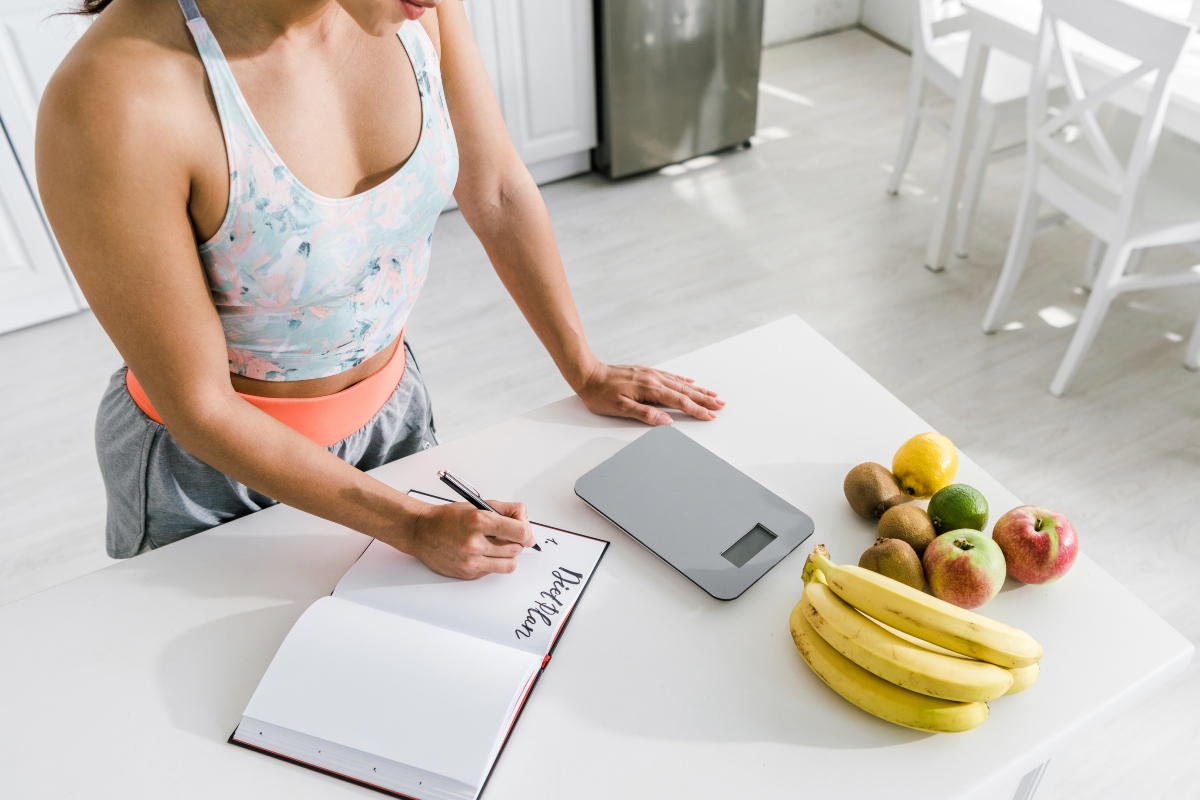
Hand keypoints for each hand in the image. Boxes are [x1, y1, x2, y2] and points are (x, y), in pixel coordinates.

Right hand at [404, 499, 534, 578]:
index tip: (526, 532)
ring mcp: (470, 561)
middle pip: (516, 548)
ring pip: (509, 564)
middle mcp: (474, 542)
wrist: (420, 532)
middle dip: (517, 542)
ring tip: (498, 546)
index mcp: (478, 520)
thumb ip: (506, 511)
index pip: (519, 531)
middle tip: (509, 535)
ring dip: (508, 555)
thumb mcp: (478, 505)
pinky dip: (493, 562)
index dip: (527, 531)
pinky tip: (483, 552)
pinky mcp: (468, 574)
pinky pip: (493, 571)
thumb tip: (526, 523)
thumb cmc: (448, 517)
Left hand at [575, 362, 724, 425]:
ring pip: (680, 383)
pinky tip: (690, 381)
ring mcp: (650, 374)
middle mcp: (653, 379)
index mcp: (649, 389)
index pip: (679, 402)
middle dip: (704, 399)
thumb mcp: (620, 408)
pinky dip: (682, 380)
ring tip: (712, 394)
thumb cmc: (600, 393)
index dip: (696, 410)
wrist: (587, 373)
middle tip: (721, 405)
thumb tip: (666, 421)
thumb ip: (644, 414)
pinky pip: (670, 376)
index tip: (710, 415)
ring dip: (698, 389)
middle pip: (685, 391)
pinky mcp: (645, 372)